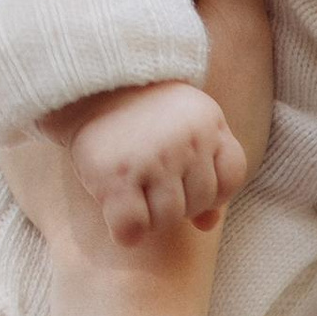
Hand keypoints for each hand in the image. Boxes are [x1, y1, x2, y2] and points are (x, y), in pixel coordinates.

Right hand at [64, 78, 247, 245]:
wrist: (85, 84)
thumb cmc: (140, 115)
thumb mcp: (183, 128)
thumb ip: (206, 170)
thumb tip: (208, 224)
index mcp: (208, 121)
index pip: (232, 178)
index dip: (212, 189)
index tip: (185, 180)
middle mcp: (186, 139)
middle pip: (200, 202)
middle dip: (178, 202)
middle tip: (150, 183)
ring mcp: (153, 158)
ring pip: (168, 219)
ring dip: (150, 217)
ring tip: (132, 192)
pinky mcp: (116, 176)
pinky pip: (133, 228)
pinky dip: (125, 231)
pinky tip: (115, 213)